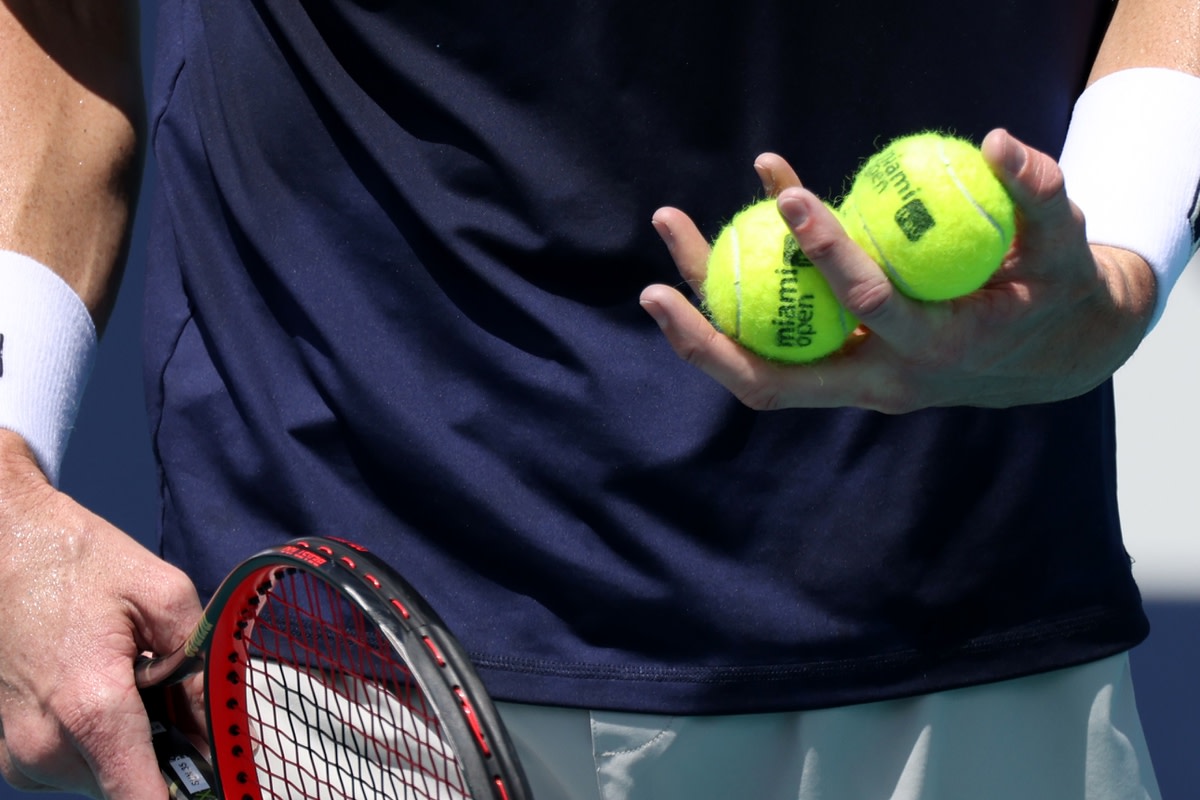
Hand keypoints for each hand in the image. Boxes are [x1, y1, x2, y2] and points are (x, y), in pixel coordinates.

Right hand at [0, 431, 202, 798]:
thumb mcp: (166, 597)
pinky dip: (104, 745)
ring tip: (135, 686)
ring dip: (135, 749)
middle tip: (181, 704)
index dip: (187, 795)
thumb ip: (201, 669)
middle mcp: (46, 744)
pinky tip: (108, 695)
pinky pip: (76, 770)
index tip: (214, 782)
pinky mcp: (13, 753)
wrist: (8, 544)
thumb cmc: (81, 563)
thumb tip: (224, 726)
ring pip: (105, 782)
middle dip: (170, 758)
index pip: (142, 798)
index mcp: (90, 706)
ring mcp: (21, 754)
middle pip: (130, 788)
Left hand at [640, 129, 1156, 411]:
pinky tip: (722, 239)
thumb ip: (1043, 198)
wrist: (1053, 360)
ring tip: (672, 231)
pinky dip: (742, 302)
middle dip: (706, 341)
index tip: (790, 198)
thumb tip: (1001, 143)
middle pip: (771, 381)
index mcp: (934, 352)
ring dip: (703, 319)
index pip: (870, 307)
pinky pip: (777, 342)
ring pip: (759, 368)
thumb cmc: (1055, 293)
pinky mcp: (840, 371)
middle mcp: (879, 382)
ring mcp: (852, 384)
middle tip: (651, 284)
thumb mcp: (1066, 248)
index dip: (828, 255)